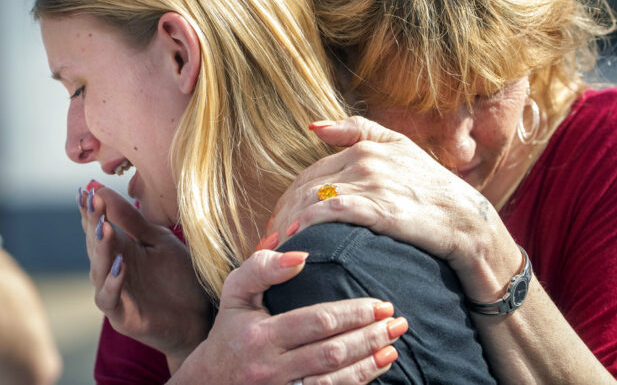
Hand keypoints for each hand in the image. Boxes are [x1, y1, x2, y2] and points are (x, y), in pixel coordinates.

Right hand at [78, 183, 211, 369]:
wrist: (198, 315)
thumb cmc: (178, 277)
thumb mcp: (159, 241)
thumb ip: (134, 221)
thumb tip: (103, 190)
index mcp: (120, 249)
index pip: (98, 227)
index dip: (91, 210)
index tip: (87, 190)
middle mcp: (111, 270)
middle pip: (95, 245)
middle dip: (93, 223)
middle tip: (93, 202)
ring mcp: (114, 293)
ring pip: (98, 270)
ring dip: (101, 249)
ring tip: (104, 228)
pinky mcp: (122, 316)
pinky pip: (109, 298)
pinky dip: (113, 283)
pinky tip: (121, 266)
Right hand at [172, 249, 402, 384]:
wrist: (209, 382)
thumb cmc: (229, 329)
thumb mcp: (235, 292)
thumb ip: (261, 267)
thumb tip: (300, 254)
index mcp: (260, 336)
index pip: (316, 322)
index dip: (353, 313)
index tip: (380, 303)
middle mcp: (272, 368)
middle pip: (332, 353)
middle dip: (369, 336)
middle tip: (397, 322)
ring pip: (334, 381)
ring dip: (369, 363)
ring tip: (393, 345)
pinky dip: (357, 382)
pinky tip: (377, 367)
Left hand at [267, 116, 519, 299]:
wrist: (467, 221)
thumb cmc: (433, 189)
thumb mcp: (401, 148)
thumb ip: (358, 131)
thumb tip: (313, 126)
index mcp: (365, 147)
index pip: (310, 174)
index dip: (288, 200)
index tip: (277, 223)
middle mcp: (365, 160)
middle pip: (306, 187)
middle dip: (282, 215)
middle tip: (268, 241)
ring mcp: (373, 183)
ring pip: (313, 199)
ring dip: (288, 223)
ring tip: (276, 247)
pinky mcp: (381, 207)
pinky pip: (333, 212)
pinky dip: (310, 223)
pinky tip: (298, 238)